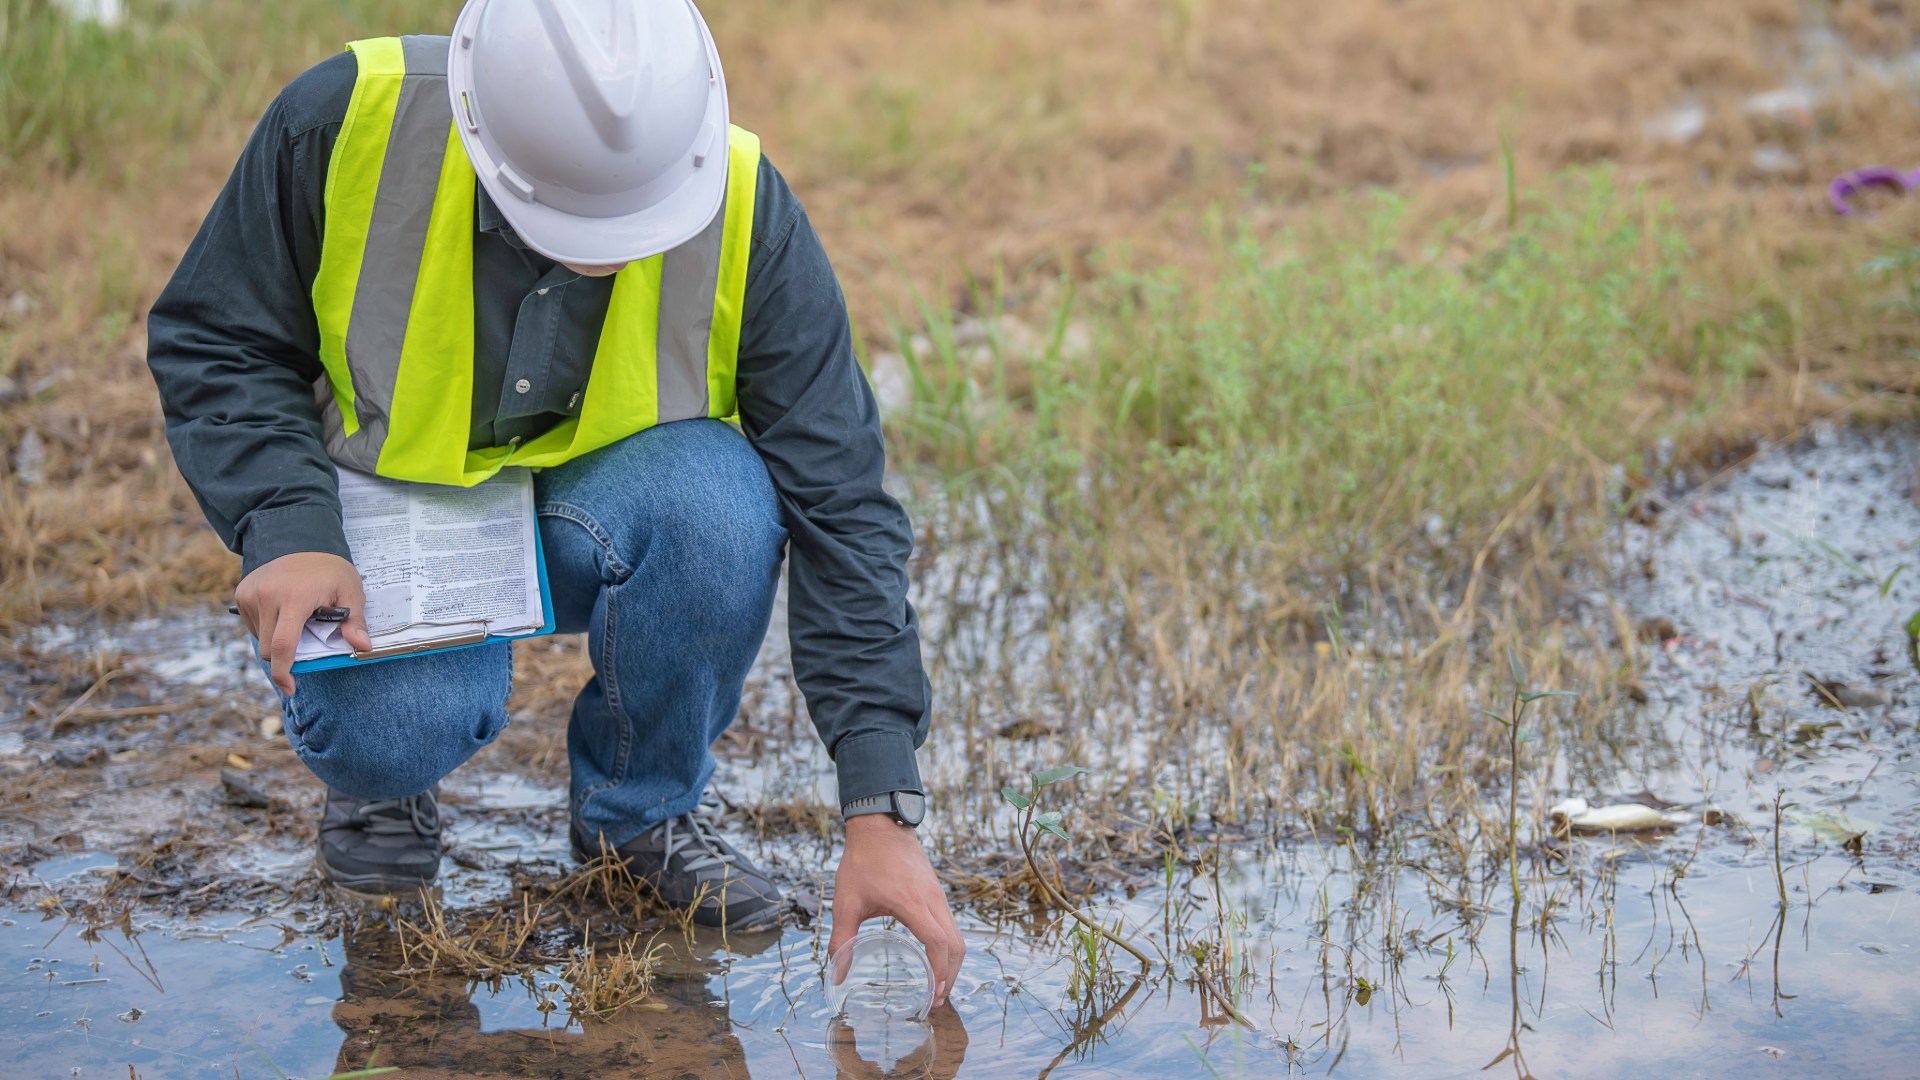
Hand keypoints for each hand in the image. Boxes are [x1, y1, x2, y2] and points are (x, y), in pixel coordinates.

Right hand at [234, 552, 371, 696]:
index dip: (284, 673)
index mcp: (294, 597)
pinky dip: (267, 628)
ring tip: (296, 620)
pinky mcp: (241, 593)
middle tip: (307, 641)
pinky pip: (253, 626)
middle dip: (286, 657)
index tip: (290, 688)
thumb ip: (355, 621)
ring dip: (277, 641)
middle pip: (270, 648)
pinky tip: (283, 613)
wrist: (305, 540)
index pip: (283, 646)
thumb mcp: (351, 592)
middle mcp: (267, 594)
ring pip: (260, 639)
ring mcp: (250, 593)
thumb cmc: (331, 571)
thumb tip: (363, 647)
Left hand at [829, 814, 965, 1005]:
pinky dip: (949, 947)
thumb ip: (842, 938)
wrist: (879, 825)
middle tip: (936, 1000)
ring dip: (952, 962)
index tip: (932, 994)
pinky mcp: (937, 891)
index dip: (938, 971)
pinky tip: (934, 958)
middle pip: (956, 944)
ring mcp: (938, 894)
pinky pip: (951, 924)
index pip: (937, 942)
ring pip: (958, 935)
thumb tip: (836, 973)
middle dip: (950, 975)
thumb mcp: (846, 901)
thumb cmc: (862, 861)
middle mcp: (932, 899)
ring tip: (938, 985)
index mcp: (911, 901)